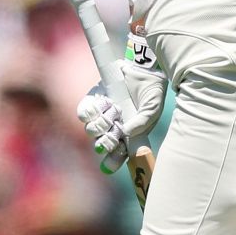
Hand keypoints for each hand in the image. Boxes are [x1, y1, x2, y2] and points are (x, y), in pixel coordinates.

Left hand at [74, 34, 166, 173]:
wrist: (142, 67)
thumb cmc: (150, 91)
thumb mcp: (152, 110)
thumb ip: (141, 125)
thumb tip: (125, 134)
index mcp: (128, 135)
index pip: (116, 154)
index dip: (111, 162)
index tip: (107, 167)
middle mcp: (113, 127)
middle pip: (100, 144)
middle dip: (106, 141)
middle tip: (114, 130)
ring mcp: (101, 114)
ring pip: (91, 129)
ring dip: (103, 121)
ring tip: (115, 109)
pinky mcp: (93, 101)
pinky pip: (83, 112)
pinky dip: (92, 110)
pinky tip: (105, 102)